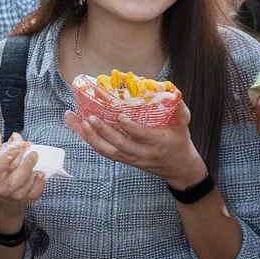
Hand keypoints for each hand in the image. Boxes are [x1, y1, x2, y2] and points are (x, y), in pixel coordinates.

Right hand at [0, 137, 45, 216]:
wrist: (0, 197)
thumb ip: (2, 146)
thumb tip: (15, 136)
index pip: (3, 160)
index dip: (13, 150)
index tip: (19, 144)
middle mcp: (2, 187)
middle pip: (21, 173)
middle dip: (29, 161)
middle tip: (33, 154)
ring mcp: (15, 195)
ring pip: (30, 181)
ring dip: (34, 170)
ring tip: (34, 162)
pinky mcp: (26, 200)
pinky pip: (37, 189)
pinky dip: (40, 180)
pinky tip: (38, 174)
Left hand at [66, 104, 205, 189]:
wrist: (178, 167)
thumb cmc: (179, 140)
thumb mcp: (183, 124)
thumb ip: (180, 109)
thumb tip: (173, 90)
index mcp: (158, 142)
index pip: (142, 136)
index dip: (131, 128)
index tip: (119, 116)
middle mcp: (143, 153)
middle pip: (120, 145)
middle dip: (104, 132)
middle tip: (90, 118)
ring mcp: (132, 158)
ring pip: (108, 151)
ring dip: (90, 137)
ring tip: (76, 121)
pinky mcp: (124, 160)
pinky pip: (105, 152)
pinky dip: (90, 140)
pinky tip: (78, 128)